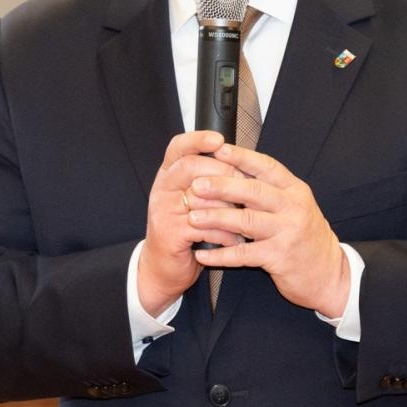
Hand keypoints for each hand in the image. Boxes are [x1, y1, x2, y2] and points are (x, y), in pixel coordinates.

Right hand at [136, 131, 241, 315]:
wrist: (163, 267)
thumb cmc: (185, 230)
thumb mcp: (192, 200)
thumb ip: (208, 180)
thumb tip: (242, 163)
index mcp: (168, 176)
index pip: (177, 147)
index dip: (197, 140)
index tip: (219, 139)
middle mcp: (162, 189)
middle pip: (190, 167)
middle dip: (223, 173)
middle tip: (245, 185)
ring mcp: (163, 211)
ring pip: (200, 197)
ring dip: (228, 207)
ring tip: (245, 218)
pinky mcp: (170, 233)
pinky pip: (203, 226)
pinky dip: (224, 233)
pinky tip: (234, 239)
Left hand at [185, 144, 350, 318]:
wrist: (330, 274)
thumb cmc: (305, 237)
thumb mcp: (295, 207)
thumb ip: (270, 190)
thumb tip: (235, 168)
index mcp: (295, 190)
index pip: (266, 167)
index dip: (241, 157)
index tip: (217, 149)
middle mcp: (294, 208)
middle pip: (253, 191)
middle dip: (222, 186)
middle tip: (196, 184)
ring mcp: (288, 232)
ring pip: (246, 221)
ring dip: (216, 218)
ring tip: (192, 217)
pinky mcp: (280, 257)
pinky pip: (244, 254)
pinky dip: (221, 254)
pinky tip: (202, 254)